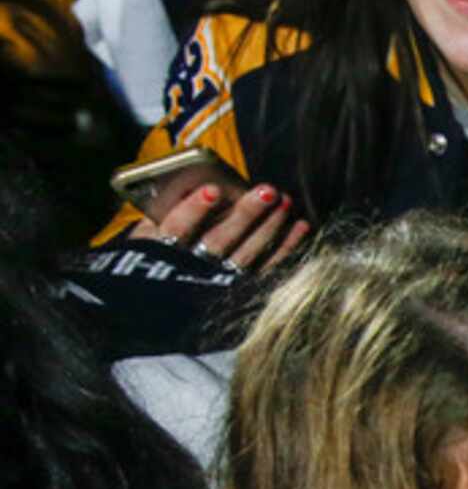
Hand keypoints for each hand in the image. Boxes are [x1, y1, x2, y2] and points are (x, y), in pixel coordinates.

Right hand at [127, 180, 309, 275]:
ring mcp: (219, 280)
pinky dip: (286, 248)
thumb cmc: (152, 254)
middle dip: (246, 214)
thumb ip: (164, 212)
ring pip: (247, 254)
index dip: (194, 210)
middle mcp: (192, 268)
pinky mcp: (241, 288)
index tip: (212, 190)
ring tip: (285, 202)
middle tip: (268, 190)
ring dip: (270, 227)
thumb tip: (198, 184)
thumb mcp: (146, 235)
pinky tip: (301, 227)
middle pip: (220, 240)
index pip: (177, 228)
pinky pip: (267, 268)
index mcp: (160, 249)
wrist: (156, 304)